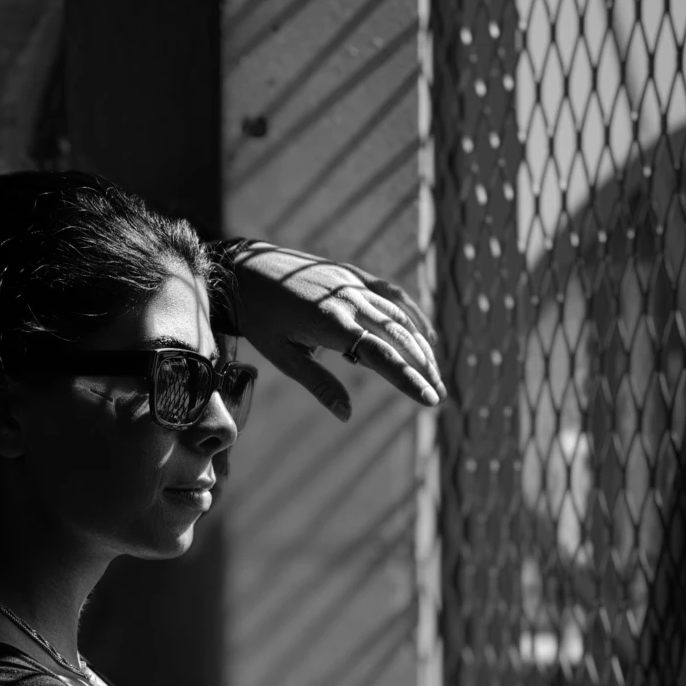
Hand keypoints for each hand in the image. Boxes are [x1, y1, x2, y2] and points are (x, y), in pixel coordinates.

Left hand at [224, 240, 444, 420]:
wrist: (245, 270)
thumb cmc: (261, 319)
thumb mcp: (283, 356)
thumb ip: (319, 383)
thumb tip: (346, 415)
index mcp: (332, 323)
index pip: (381, 356)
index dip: (408, 379)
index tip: (429, 400)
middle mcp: (349, 300)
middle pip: (399, 337)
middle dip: (423, 367)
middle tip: (439, 396)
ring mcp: (353, 283)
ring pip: (399, 316)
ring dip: (420, 346)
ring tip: (434, 374)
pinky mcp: (352, 274)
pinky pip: (391, 294)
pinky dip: (412, 313)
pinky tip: (426, 334)